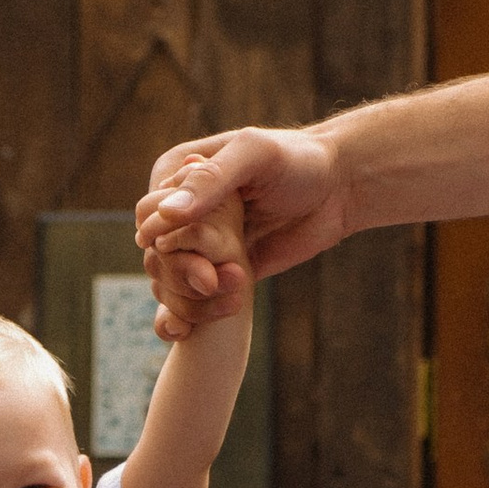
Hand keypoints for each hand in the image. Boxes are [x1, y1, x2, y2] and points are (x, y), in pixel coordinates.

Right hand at [136, 127, 347, 338]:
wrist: (339, 189)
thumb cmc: (299, 160)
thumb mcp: (255, 156)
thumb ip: (212, 180)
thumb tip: (167, 215)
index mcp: (178, 173)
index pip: (149, 212)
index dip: (163, 235)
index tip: (192, 250)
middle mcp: (183, 210)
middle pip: (154, 251)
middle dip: (177, 271)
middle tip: (212, 281)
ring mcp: (201, 242)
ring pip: (169, 279)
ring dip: (187, 296)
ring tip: (227, 297)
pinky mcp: (221, 269)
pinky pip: (193, 297)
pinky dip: (188, 314)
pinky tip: (185, 331)